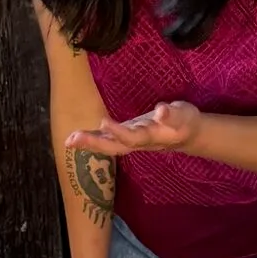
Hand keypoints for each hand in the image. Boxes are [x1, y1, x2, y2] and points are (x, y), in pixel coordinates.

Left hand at [66, 101, 200, 157]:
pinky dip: (92, 139)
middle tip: (72, 140)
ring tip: (69, 140)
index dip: (119, 132)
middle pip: (113, 146)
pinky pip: (107, 140)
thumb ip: (173, 114)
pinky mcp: (127, 135)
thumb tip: (161, 110)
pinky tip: (77, 137)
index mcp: (151, 137)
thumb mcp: (184, 115)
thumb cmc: (186, 122)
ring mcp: (131, 140)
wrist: (187, 134)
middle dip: (94, 144)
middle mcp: (138, 142)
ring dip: (89, 143)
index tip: (104, 123)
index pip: (132, 137)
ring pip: (108, 145)